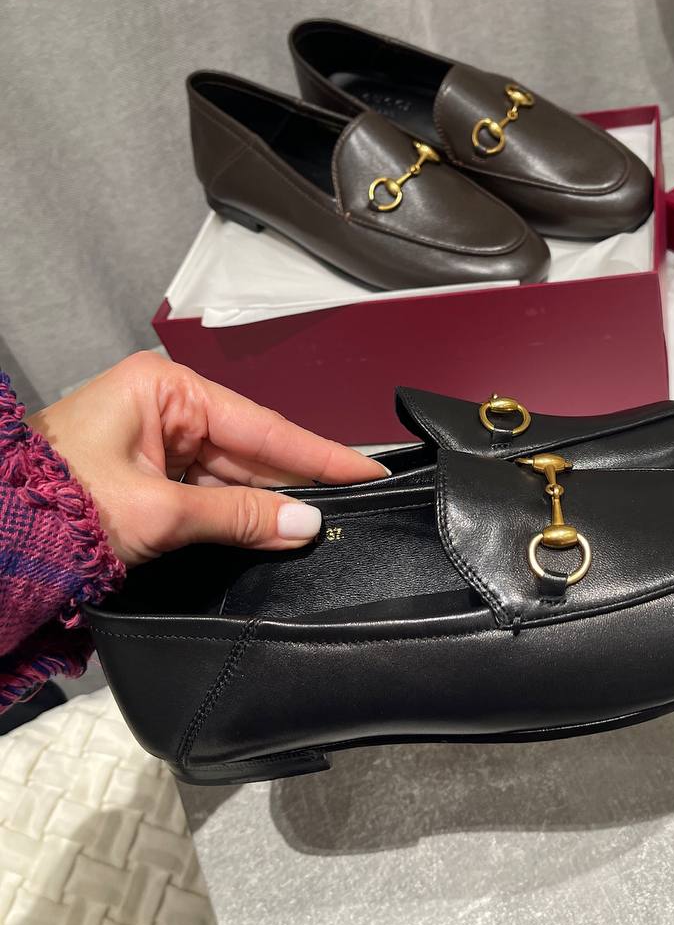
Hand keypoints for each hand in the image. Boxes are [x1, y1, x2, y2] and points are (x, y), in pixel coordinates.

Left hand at [29, 352, 387, 565]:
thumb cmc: (55, 505)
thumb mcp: (159, 511)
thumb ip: (238, 518)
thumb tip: (304, 524)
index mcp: (164, 389)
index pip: (261, 426)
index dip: (319, 454)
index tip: (367, 471)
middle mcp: (164, 409)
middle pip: (251, 452)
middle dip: (295, 486)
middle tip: (353, 510)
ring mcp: (156, 445)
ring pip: (232, 479)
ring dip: (267, 508)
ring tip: (316, 530)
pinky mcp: (148, 479)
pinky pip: (208, 496)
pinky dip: (237, 519)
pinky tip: (272, 535)